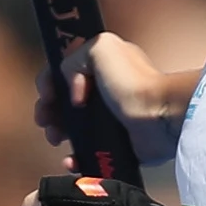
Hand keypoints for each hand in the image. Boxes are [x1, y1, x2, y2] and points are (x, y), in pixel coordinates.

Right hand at [35, 33, 182, 164]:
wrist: (159, 118)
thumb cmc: (135, 83)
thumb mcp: (101, 48)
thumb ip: (75, 57)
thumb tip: (70, 84)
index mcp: (103, 66)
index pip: (65, 71)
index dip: (50, 81)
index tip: (46, 93)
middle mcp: (105, 91)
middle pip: (64, 100)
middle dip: (49, 110)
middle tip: (45, 118)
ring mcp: (109, 119)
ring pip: (71, 127)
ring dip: (57, 132)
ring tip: (56, 137)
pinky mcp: (114, 143)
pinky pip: (87, 151)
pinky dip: (75, 156)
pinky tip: (70, 157)